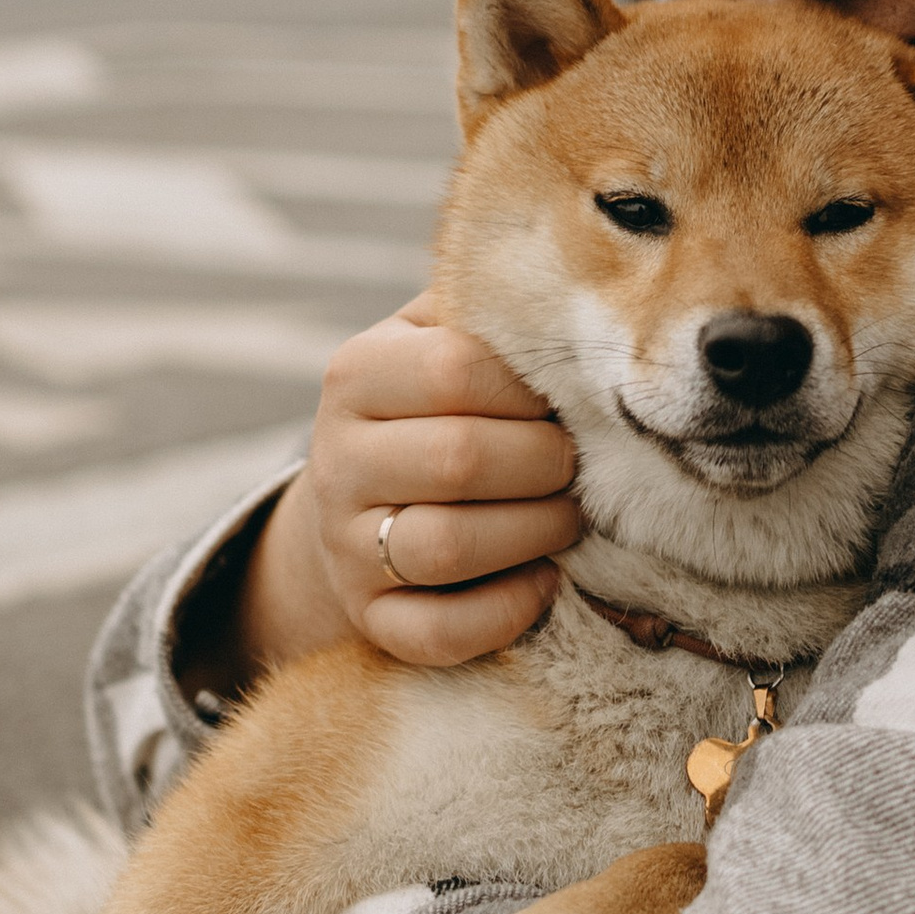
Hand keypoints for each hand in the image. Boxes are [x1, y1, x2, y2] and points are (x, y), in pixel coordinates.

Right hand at [186, 296, 580, 699]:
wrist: (361, 499)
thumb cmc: (436, 404)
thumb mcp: (440, 338)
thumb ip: (490, 310)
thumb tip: (575, 281)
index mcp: (357, 373)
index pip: (456, 371)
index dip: (531, 389)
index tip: (563, 399)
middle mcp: (337, 458)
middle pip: (460, 460)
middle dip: (546, 465)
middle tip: (577, 464)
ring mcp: (345, 544)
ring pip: (448, 547)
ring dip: (536, 534)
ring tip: (568, 518)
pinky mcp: (367, 617)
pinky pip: (438, 631)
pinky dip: (507, 611)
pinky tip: (543, 582)